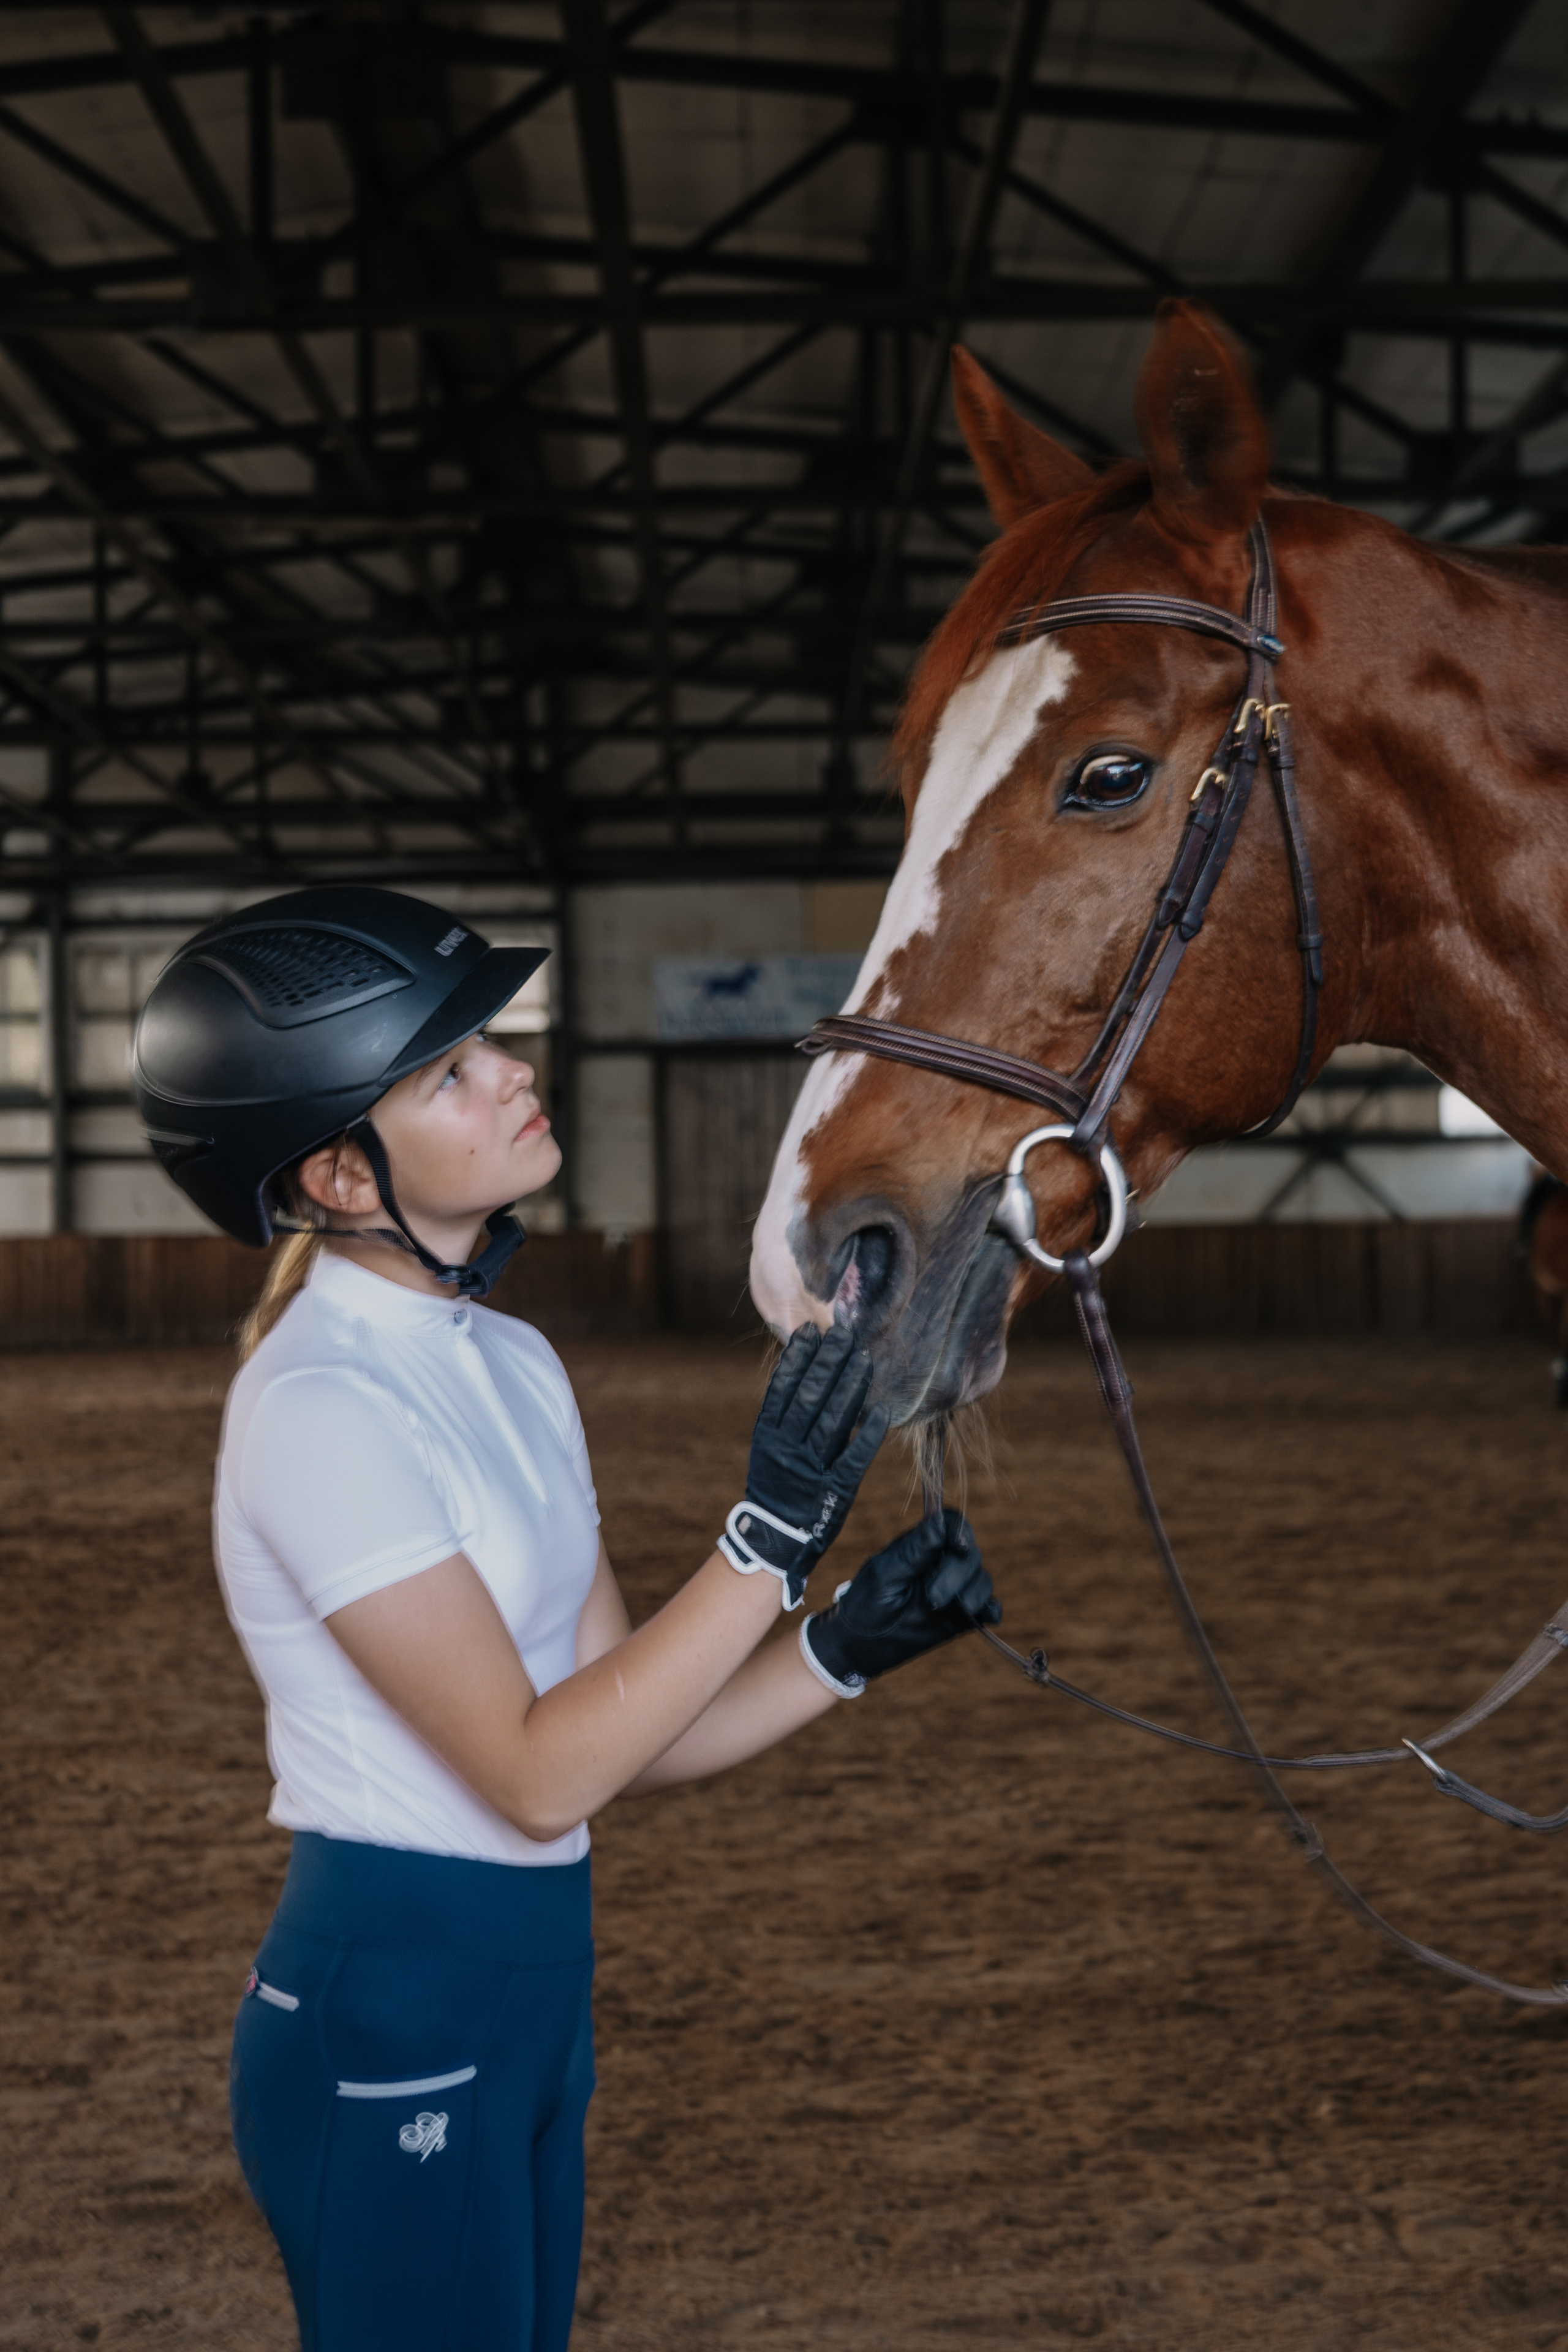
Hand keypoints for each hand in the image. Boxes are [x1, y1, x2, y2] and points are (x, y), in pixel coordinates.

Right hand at [717, 1322, 889, 1606]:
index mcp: (767, 1434)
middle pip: (809, 1397)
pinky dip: (868, 1434)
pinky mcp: (834, 1491)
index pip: (782, 1388)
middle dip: (828, 1362)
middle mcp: (786, 1449)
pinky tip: (881, 1410)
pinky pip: (853, 1458)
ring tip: (864, 1358)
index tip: (812, 1331)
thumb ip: (785, 1412)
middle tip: (845, 1334)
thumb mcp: (770, 1447)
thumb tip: (805, 1365)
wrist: (775, 1537)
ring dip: (850, 1386)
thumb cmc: (778, 1483)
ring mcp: (809, 1470)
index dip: (797, 1358)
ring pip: (831, 1421)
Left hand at [800, 1508, 999, 1694]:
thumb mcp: (885, 1575)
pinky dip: (991, 1610)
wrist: (861, 1646)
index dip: (961, 1531)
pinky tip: (982, 1616)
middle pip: (970, 1554)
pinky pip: (988, 1608)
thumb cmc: (866, 1603)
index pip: (951, 1525)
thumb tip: (939, 1521)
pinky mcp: (961, 1616)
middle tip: (932, 1600)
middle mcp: (941, 1563)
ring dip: (973, 1594)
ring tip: (948, 1610)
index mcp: (921, 1546)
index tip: (959, 1547)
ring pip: (982, 1579)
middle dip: (957, 1575)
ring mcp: (954, 1590)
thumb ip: (914, 1550)